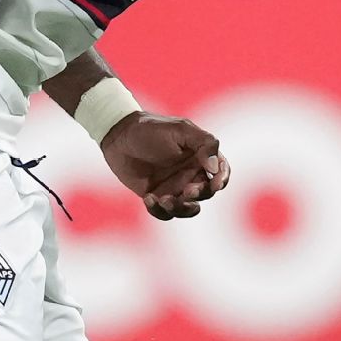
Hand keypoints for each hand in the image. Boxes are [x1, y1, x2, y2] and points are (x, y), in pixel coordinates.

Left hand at [101, 112, 230, 219]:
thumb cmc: (150, 128)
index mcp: (200, 154)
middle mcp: (190, 172)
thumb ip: (203, 143)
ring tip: (164, 199)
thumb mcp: (179, 129)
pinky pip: (165, 212)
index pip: (221, 170)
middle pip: (207, 192)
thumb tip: (215, 167)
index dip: (222, 179)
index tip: (214, 184)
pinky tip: (148, 199)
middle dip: (200, 194)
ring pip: (188, 208)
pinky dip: (160, 210)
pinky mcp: (158, 196)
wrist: (118, 135)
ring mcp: (174, 186)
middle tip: (186, 191)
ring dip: (181, 208)